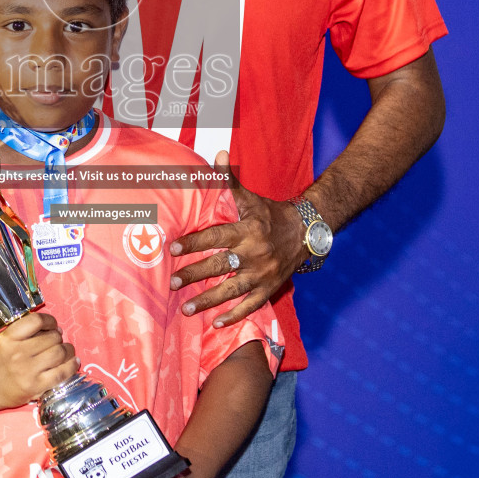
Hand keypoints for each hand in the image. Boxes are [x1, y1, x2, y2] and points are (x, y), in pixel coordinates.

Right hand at [0, 313, 78, 410]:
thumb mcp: (4, 340)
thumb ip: (25, 331)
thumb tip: (56, 329)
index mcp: (9, 338)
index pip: (36, 320)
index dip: (50, 321)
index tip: (53, 325)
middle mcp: (17, 353)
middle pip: (52, 338)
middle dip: (59, 338)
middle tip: (57, 342)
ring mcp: (27, 371)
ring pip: (59, 353)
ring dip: (68, 350)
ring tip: (65, 351)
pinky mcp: (35, 387)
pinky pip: (61, 373)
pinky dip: (72, 366)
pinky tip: (74, 362)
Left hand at [169, 151, 305, 326]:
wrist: (306, 232)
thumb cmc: (270, 214)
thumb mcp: (251, 198)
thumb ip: (229, 181)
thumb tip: (217, 153)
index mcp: (247, 230)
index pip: (217, 236)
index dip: (195, 242)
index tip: (174, 248)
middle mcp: (254, 254)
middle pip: (219, 266)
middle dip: (194, 275)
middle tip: (172, 282)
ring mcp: (262, 274)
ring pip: (232, 290)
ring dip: (208, 301)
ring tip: (185, 308)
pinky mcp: (269, 289)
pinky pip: (250, 305)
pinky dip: (234, 316)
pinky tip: (216, 323)